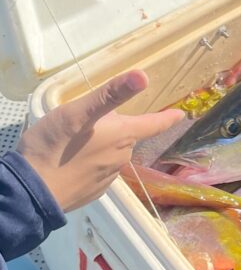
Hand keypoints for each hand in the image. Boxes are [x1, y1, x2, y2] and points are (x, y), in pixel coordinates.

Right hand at [17, 70, 183, 211]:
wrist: (32, 192)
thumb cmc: (54, 147)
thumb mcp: (78, 113)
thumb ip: (110, 94)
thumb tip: (143, 76)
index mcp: (122, 136)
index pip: (152, 124)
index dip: (166, 118)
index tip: (180, 115)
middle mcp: (121, 157)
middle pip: (126, 136)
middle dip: (115, 128)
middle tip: (86, 124)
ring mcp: (107, 177)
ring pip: (111, 154)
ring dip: (100, 146)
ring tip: (72, 144)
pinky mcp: (93, 191)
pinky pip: (97, 172)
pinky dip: (89, 165)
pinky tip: (70, 163)